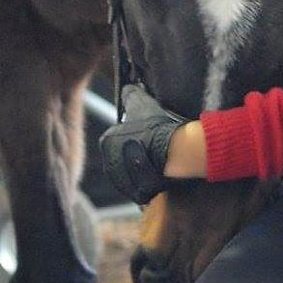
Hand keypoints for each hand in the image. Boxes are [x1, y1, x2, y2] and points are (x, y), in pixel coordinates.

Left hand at [99, 84, 187, 204]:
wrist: (175, 150)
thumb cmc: (157, 126)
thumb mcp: (142, 103)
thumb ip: (130, 95)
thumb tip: (127, 88)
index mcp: (107, 142)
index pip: (115, 139)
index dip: (131, 136)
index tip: (144, 134)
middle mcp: (110, 164)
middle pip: (122, 158)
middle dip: (135, 154)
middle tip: (152, 147)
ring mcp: (124, 181)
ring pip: (132, 175)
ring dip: (143, 170)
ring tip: (159, 161)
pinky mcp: (139, 194)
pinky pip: (143, 188)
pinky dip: (151, 183)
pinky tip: (161, 175)